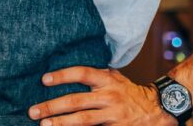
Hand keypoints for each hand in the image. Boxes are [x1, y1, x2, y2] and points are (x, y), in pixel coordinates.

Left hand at [28, 67, 175, 124]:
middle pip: (76, 101)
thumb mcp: (115, 78)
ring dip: (61, 123)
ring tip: (44, 125)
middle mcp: (109, 96)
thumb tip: (67, 72)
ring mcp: (113, 115)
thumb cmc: (130, 92)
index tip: (44, 80)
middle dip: (52, 106)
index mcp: (107, 80)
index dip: (62, 76)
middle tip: (33, 110)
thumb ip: (95, 75)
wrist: (159, 110)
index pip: (82, 73)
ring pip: (83, 120)